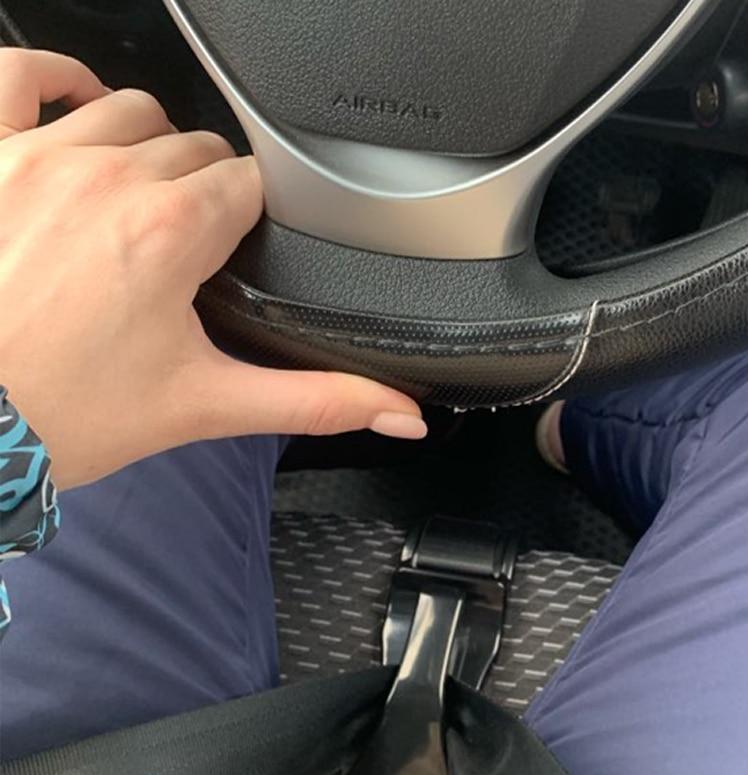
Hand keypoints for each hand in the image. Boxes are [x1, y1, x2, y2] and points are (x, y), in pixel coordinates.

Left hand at [0, 49, 426, 489]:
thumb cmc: (63, 415)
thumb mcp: (206, 408)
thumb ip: (315, 401)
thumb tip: (398, 413)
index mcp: (172, 231)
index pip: (250, 184)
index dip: (256, 216)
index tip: (240, 249)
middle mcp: (107, 177)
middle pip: (196, 150)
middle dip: (205, 194)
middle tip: (191, 251)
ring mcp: (36, 155)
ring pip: (126, 109)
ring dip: (148, 147)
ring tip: (142, 201)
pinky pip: (23, 75)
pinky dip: (56, 82)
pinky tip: (78, 109)